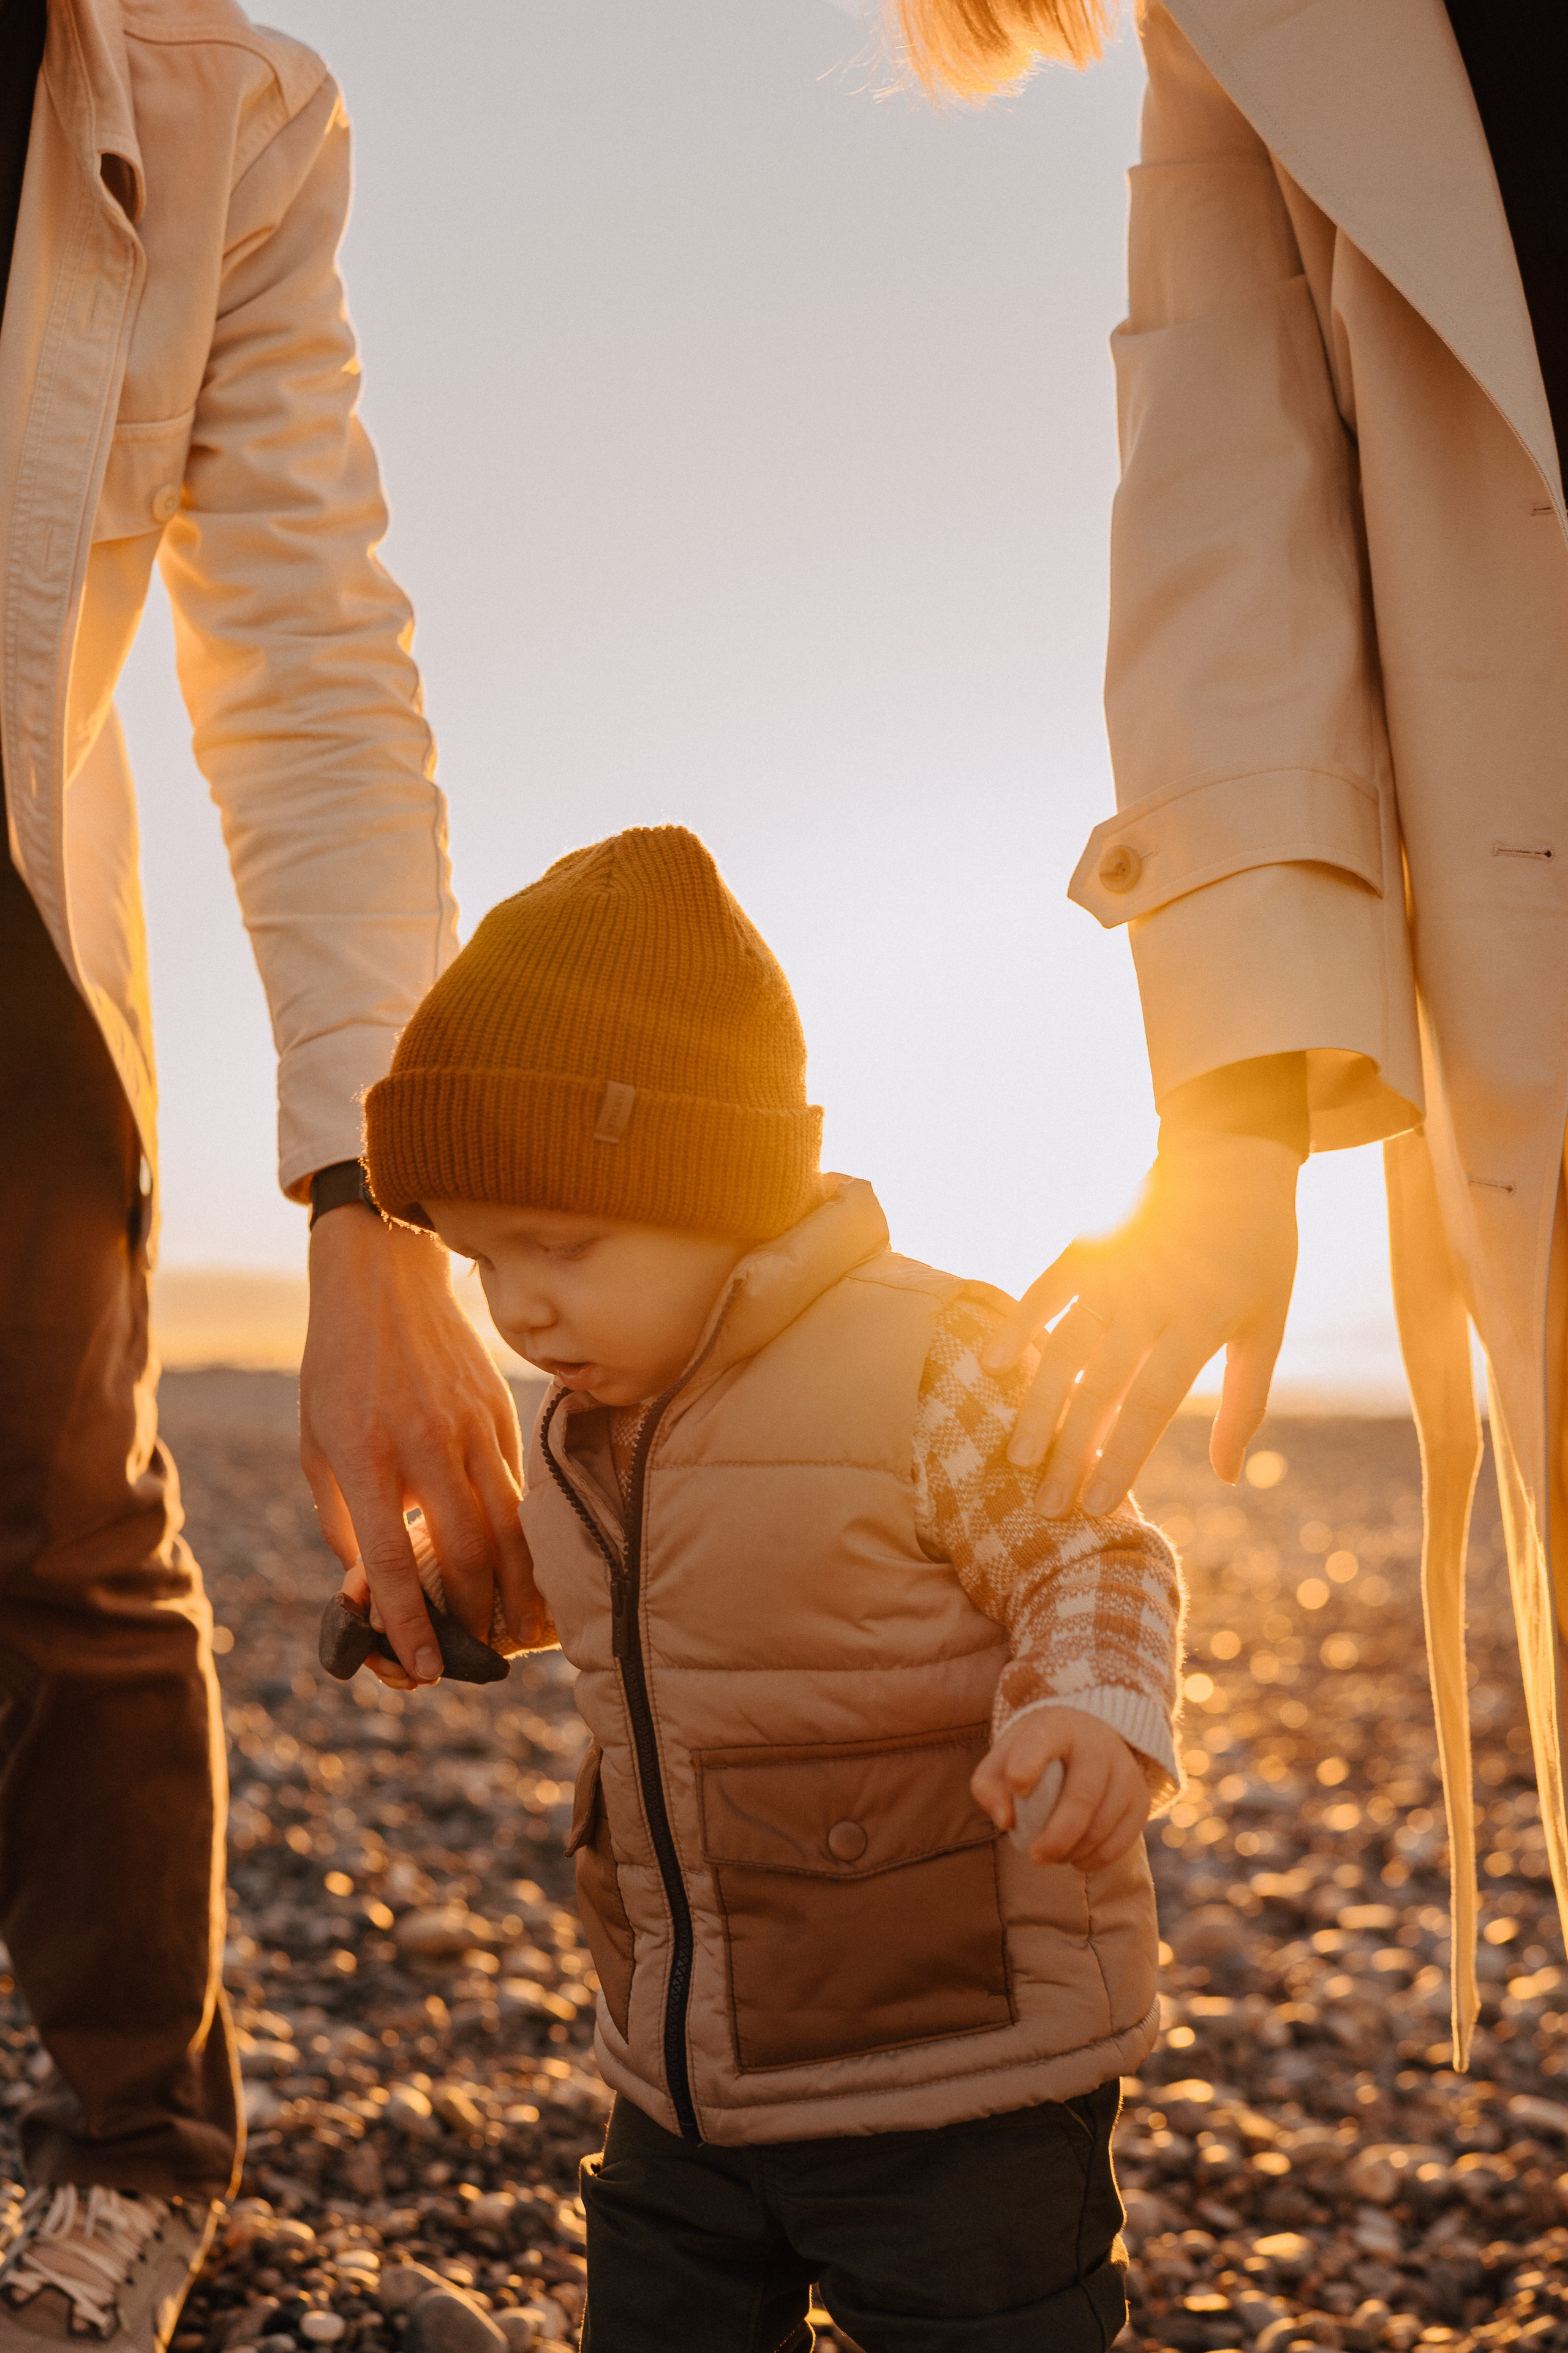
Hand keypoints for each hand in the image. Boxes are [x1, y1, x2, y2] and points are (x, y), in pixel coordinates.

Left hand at [301, 1206, 545, 1682]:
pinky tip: (523, 1563)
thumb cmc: (337, 1369)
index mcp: (365, 1454)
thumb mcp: (315, 1446)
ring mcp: (472, 1424)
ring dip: (517, 1585)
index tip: (426, 1666)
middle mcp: (424, 1442)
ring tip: (521, 1627)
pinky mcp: (502, 1410)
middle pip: (466, 1550)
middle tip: (479, 1654)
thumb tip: (370, 1584)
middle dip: (475, 1615)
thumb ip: (342, 1519)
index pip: (390, 1557)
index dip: (409, 1621)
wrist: (382, 1282)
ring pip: (510, 1523)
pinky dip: (524, 1533)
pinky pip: (519, 1485)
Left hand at [973, 1705, 1150, 1872]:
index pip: (1042, 1740)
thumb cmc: (1035, 1753)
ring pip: (1103, 1823)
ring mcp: (1124, 1770)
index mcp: (1056, 1727)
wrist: (1086, 1737)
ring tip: (1054, 1855)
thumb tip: (1004, 1821)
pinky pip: (1124, 1839)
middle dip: (1057, 1836)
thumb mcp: (1005, 1755)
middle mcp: (1097, 1744)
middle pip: (1081, 1797)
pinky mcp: (1140, 1797)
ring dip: (1075, 1850)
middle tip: (1036, 1857)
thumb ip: (988, 1784)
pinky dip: (1098, 1858)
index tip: (1017, 1787)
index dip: (1026, 1766)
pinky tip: (1079, 1859)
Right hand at [987, 1130, 1298, 1515]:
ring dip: (1038, 1406)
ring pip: (1064, 1349)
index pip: (1151, 1403)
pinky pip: (1043, 1290)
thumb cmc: (1260, 1251)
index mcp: (1202, 1321)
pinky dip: (1017, 1325)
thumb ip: (1245, 1402)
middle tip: (1045, 1506)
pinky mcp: (1088, 1247)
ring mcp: (1114, 1271)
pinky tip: (993, 1366)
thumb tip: (1227, 1476)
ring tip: (1017, 1456)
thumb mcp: (1266, 1325)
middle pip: (1100, 1389)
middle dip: (1071, 1452)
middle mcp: (1151, 1298)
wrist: (1233, 1156)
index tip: (1095, 1506)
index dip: (1120, 1456)